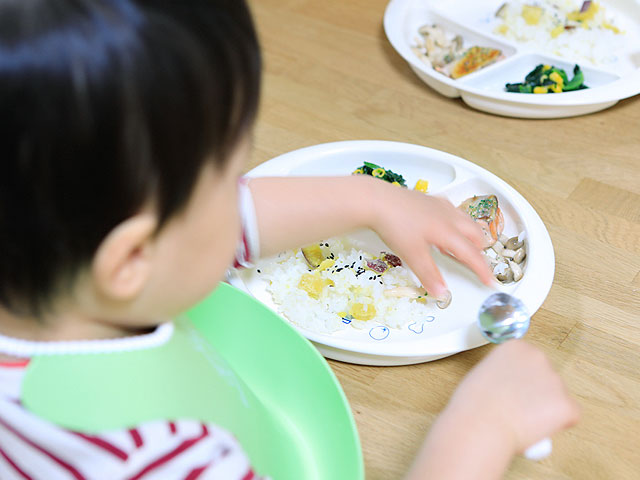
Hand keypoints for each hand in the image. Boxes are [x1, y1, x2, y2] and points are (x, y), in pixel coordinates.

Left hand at [366, 178, 492, 297]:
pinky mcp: (428, 199)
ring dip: (469, 234)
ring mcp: (439, 205)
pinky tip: (443, 224)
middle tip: (477, 262)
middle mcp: (448, 216)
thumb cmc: (395, 226)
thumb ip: (428, 274)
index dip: (483, 269)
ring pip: (465, 219)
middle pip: (475, 233)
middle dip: (479, 249)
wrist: (377, 201)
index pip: (472, 254)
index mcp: (448, 232)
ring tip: (463, 245)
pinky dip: (454, 221)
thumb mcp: (412, 254)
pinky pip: (450, 210)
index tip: (490, 280)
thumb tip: (441, 293)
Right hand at [448, 340, 579, 454]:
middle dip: (537, 393)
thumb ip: (502, 373)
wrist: (481, 424)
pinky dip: (556, 426)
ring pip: (557, 398)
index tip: (512, 391)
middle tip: (518, 409)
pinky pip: (568, 416)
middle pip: (545, 377)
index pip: (528, 361)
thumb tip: (510, 388)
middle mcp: (538, 357)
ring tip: (520, 421)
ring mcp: (556, 380)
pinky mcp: (568, 404)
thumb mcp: (482, 374)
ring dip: (545, 410)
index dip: (521, 380)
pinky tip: (534, 428)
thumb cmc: (473, 405)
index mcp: (516, 347)